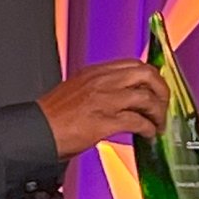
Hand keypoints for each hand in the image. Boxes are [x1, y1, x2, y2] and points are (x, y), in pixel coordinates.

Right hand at [37, 60, 169, 158]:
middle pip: (145, 74)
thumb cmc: (52, 117)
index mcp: (94, 73)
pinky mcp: (102, 122)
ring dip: (158, 112)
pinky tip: (149, 135)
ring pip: (145, 97)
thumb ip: (99, 87)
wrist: (35, 132)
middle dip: (161, 90)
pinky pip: (136, 121)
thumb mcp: (77, 90)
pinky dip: (148, 128)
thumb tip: (121, 95)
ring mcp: (103, 101)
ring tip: (158, 124)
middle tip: (163, 105)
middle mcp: (101, 82)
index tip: (157, 87)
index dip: (151, 75)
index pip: (133, 64)